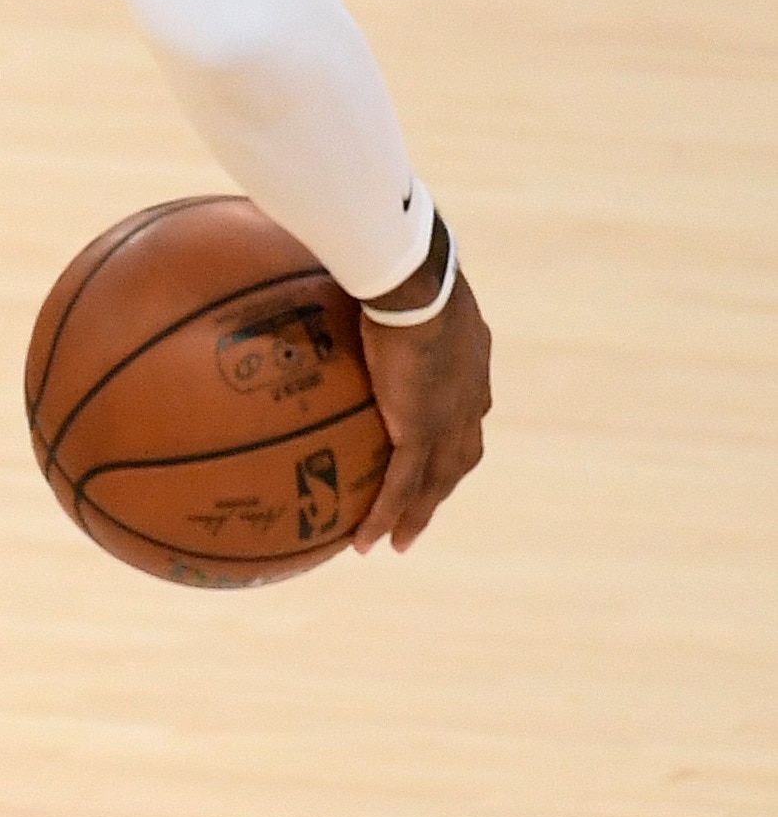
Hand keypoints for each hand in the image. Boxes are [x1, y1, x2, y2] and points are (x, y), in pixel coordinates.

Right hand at [354, 269, 490, 551]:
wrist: (417, 287)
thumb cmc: (404, 273)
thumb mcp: (400, 287)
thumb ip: (383, 299)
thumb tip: (346, 282)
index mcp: (469, 366)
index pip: (465, 412)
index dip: (451, 436)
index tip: (434, 452)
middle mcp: (469, 400)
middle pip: (461, 457)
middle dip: (441, 487)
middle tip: (422, 511)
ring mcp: (448, 421)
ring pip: (437, 482)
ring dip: (418, 515)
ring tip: (397, 543)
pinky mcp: (420, 433)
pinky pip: (403, 487)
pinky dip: (389, 517)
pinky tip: (369, 542)